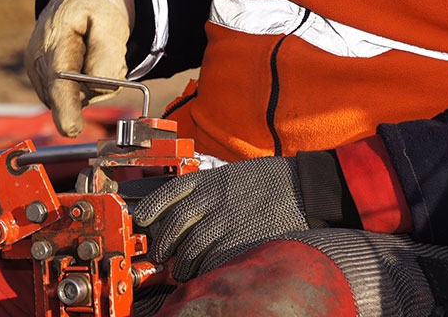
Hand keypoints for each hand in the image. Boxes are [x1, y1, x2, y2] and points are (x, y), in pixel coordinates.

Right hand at [25, 0, 133, 136]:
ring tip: (92, 54)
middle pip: (70, 96)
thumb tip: (96, 88)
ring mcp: (37, 74)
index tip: (71, 129)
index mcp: (54, 39)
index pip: (59, 81)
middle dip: (95, 85)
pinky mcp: (43, 85)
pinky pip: (71, 99)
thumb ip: (107, 57)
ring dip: (92, 85)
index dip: (65, 107)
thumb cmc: (97, 8)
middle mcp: (38, 60)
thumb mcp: (111, 23)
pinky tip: (83, 64)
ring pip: (75, 100)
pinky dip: (84, 87)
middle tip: (105, 52)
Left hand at [133, 157, 308, 281]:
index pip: (170, 192)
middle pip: (175, 223)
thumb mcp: (235, 174)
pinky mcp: (241, 240)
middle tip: (159, 254)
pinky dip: (203, 269)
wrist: (306, 189)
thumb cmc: (272, 182)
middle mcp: (214, 199)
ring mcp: (227, 221)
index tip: (141, 218)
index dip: (151, 207)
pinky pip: (213, 259)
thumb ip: (211, 187)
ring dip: (181, 262)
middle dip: (163, 242)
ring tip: (181, 270)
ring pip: (190, 246)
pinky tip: (202, 273)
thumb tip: (186, 203)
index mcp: (211, 180)